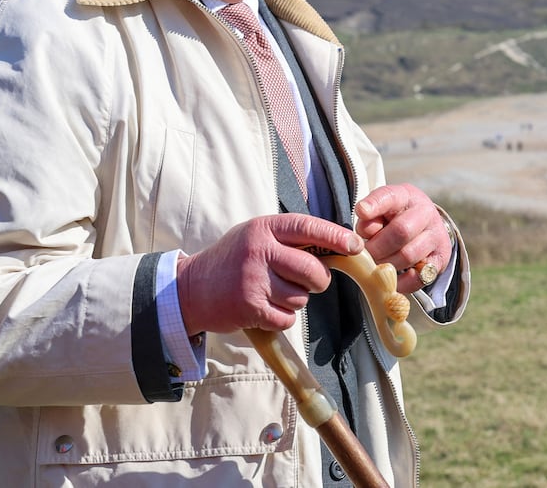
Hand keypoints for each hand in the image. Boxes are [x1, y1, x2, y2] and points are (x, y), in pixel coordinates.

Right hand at [176, 214, 362, 334]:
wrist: (190, 289)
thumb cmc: (232, 261)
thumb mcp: (256, 236)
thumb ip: (289, 239)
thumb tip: (337, 248)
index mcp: (263, 229)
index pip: (307, 228)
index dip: (336, 237)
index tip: (356, 246)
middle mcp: (259, 251)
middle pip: (312, 270)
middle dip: (318, 281)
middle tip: (310, 282)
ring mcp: (253, 280)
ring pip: (301, 297)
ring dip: (295, 301)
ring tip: (273, 293)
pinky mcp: (249, 308)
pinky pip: (286, 319)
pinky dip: (281, 318)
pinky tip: (264, 309)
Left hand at [355, 184, 452, 293]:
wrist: (424, 227)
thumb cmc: (394, 218)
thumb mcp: (380, 211)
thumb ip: (369, 219)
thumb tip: (364, 235)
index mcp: (406, 196)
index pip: (391, 196)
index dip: (375, 204)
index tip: (361, 211)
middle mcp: (425, 213)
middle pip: (401, 231)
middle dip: (378, 247)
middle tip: (366, 254)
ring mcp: (436, 236)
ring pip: (408, 255)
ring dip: (387, 264)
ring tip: (377, 264)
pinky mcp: (440, 259)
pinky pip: (419, 276)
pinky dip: (401, 281)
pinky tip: (391, 276)